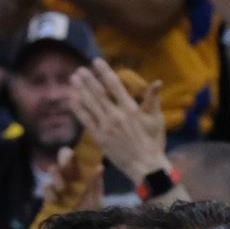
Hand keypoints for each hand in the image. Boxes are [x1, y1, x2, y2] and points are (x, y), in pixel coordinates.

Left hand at [70, 59, 167, 180]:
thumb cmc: (153, 142)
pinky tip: (72, 99)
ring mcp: (106, 127)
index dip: (104, 71)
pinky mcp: (100, 138)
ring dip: (80, 90)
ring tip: (72, 80)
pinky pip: (86, 120)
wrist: (145, 166)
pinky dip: (78, 109)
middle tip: (79, 69)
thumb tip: (157, 82)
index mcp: (131, 108)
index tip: (96, 61)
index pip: (114, 84)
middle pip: (98, 92)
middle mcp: (116, 115)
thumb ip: (153, 99)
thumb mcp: (157, 120)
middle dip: (87, 79)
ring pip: (90, 104)